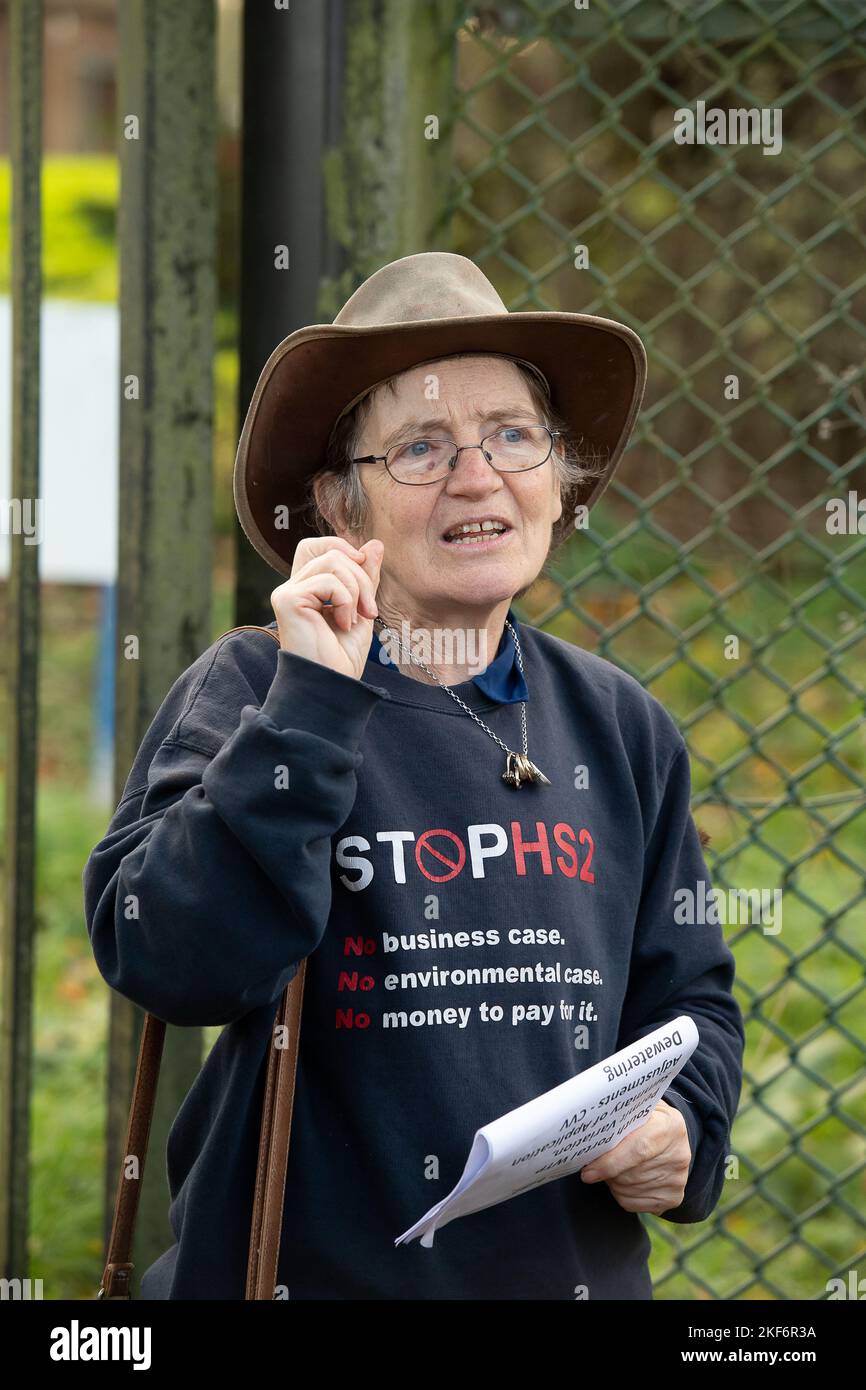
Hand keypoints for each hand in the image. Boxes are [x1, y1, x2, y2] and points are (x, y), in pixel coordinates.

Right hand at [270, 535, 383, 680]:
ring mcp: (287, 592)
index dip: (344, 550)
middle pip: (331, 551)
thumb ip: (365, 578)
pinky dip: (345, 601)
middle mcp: (293, 587)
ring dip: (357, 591)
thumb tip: (374, 544)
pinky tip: (342, 625)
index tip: (365, 579)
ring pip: (333, 562)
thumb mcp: (362, 610)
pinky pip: (328, 581)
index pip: (318, 546)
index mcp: (307, 588)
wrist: (332, 686)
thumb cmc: (342, 657)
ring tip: (356, 620)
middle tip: (370, 610)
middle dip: (361, 575)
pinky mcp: (287, 600)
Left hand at [580, 1099, 690, 1213]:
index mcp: (669, 1126)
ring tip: (610, 1168)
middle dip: (606, 1173)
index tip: (588, 1171)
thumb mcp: (639, 1108)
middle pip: (630, 1174)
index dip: (610, 1162)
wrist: (675, 1139)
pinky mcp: (673, 1198)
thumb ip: (620, 1118)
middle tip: (594, 1165)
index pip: (638, 1150)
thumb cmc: (649, 1120)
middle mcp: (678, 1155)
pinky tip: (622, 1180)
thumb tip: (591, 1132)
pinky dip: (620, 1194)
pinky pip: (633, 1204)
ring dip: (611, 1182)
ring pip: (628, 1190)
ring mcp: (677, 1180)